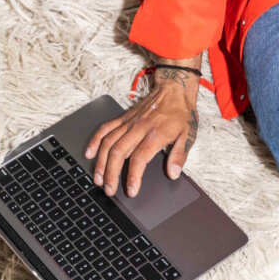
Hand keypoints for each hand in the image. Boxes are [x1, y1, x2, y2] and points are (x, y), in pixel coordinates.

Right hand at [85, 56, 201, 196]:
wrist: (174, 88)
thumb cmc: (181, 112)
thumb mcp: (188, 134)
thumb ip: (179, 155)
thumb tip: (173, 173)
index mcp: (155, 134)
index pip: (139, 158)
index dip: (133, 176)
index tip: (131, 191)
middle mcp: (138, 128)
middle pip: (118, 153)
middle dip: (111, 174)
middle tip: (109, 190)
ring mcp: (128, 122)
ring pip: (108, 143)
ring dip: (101, 162)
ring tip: (98, 179)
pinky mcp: (122, 118)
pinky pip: (105, 129)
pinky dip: (95, 141)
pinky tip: (90, 154)